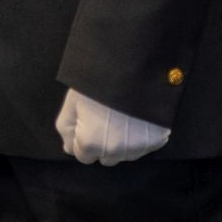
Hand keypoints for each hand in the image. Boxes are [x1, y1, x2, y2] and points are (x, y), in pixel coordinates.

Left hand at [54, 88, 170, 165]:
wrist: (133, 64)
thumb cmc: (97, 81)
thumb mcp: (72, 102)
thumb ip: (66, 129)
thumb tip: (70, 147)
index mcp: (90, 144)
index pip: (83, 156)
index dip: (84, 138)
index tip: (90, 121)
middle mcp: (114, 152)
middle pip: (106, 158)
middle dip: (103, 143)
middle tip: (106, 119)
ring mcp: (137, 147)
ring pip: (125, 154)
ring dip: (122, 142)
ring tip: (123, 117)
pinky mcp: (156, 140)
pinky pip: (145, 147)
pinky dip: (140, 137)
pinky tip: (137, 119)